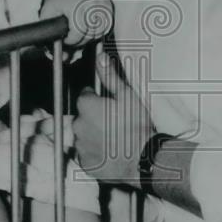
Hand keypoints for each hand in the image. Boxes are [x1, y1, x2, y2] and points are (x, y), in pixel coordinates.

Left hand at [40, 0, 113, 46]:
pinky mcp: (109, 6)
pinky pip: (105, 28)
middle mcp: (93, 3)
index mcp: (78, 4)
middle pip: (90, 35)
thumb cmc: (56, 1)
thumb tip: (65, 59)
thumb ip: (52, 38)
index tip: (64, 38)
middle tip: (70, 37)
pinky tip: (86, 28)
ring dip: (88, 37)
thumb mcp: (47, 15)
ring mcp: (103, 4)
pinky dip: (95, 32)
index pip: (79, 33)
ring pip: (99, 34)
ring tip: (77, 31)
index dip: (70, 41)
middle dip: (79, 41)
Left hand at [73, 52, 153, 186]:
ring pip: (84, 135)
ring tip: (114, 137)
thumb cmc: (137, 126)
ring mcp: (80, 146)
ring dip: (94, 134)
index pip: (85, 95)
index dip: (98, 98)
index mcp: (86, 106)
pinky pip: (87, 154)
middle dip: (95, 117)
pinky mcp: (85, 163)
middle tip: (114, 121)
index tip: (109, 103)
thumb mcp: (127, 95)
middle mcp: (78, 125)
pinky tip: (110, 151)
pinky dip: (95, 152)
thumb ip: (110, 76)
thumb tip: (100, 58)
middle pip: (83, 116)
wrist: (143, 159)